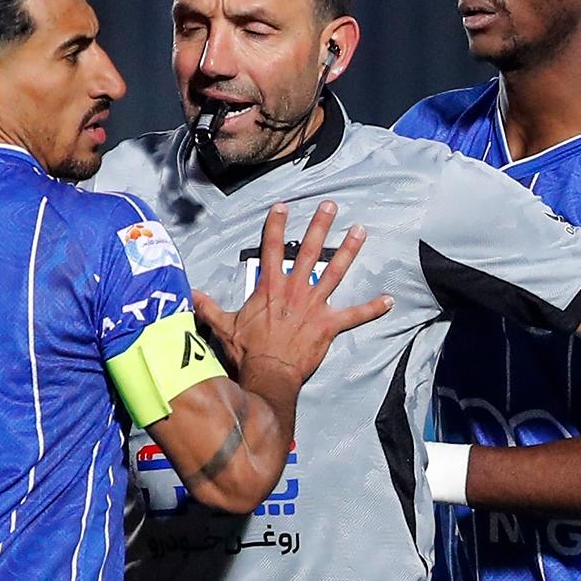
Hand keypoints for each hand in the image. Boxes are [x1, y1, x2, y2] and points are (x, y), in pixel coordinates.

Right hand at [190, 200, 392, 393]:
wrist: (268, 374)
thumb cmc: (247, 351)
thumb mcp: (224, 326)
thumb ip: (208, 308)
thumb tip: (190, 295)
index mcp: (271, 287)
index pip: (272, 248)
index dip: (277, 225)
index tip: (284, 206)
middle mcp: (295, 290)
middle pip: (309, 251)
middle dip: (321, 226)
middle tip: (332, 206)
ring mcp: (315, 305)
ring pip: (335, 271)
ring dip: (349, 251)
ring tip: (360, 231)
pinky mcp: (329, 325)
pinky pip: (355, 315)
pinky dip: (373, 308)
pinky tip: (390, 300)